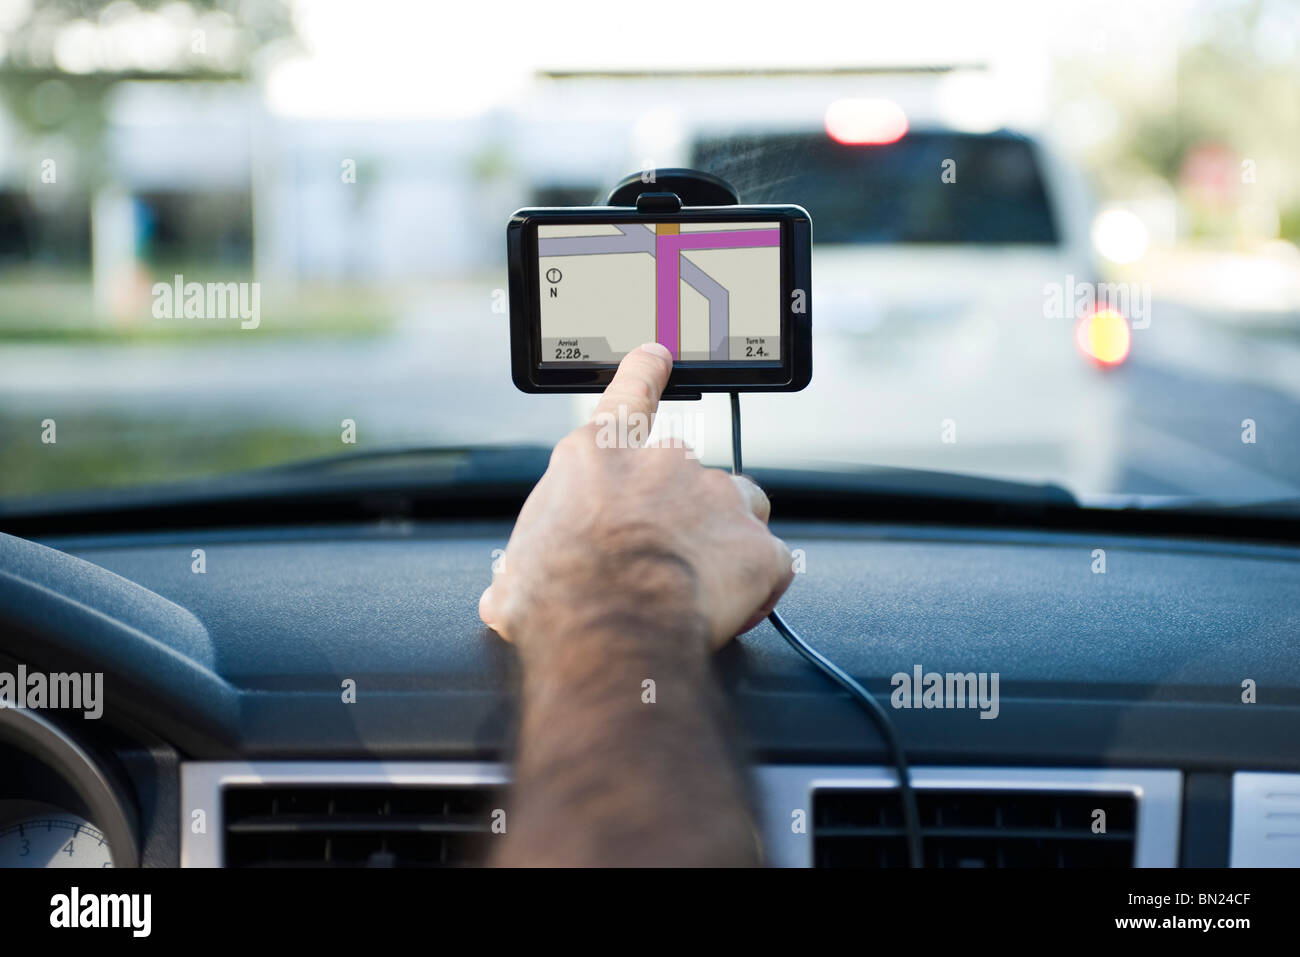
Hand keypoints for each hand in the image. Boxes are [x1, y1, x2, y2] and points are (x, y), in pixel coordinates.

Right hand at [479, 342, 793, 653]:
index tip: (659, 355)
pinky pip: (768, 561)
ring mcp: (716, 497)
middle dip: (681, 509)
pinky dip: (756, 583)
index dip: (646, 374)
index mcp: (599, 455)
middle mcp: (664, 462)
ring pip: (739, 506)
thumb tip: (509, 592)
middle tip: (663, 558)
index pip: (628, 395)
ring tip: (703, 581)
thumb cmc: (555, 597)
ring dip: (726, 537)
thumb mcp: (517, 571)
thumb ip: (528, 564)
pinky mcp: (755, 542)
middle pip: (687, 473)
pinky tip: (734, 605)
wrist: (607, 627)